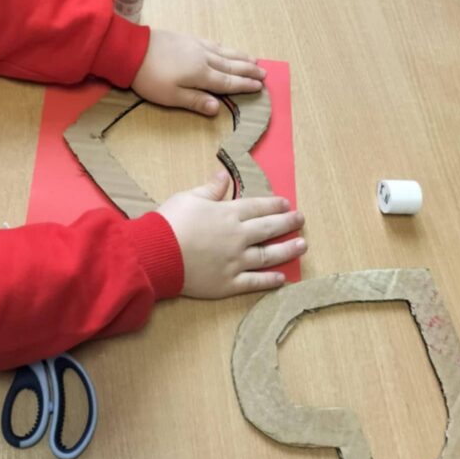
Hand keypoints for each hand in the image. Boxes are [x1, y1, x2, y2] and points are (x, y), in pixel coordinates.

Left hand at [132, 30, 265, 115]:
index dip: (244, 85)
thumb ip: (195, 101)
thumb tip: (218, 108)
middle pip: (231, 65)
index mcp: (201, 74)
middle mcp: (204, 58)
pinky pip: (213, 43)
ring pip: (224, 52)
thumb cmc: (150, 77)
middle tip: (264, 73)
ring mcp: (196, 45)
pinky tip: (226, 48)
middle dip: (249, 70)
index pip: (228, 82)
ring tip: (254, 60)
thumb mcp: (171, 96)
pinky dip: (225, 47)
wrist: (132, 49)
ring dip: (240, 57)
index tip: (260, 86)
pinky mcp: (187, 38)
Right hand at [158, 172, 305, 297]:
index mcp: (228, 214)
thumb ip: (210, 189)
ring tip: (302, 245)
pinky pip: (254, 282)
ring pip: (268, 255)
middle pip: (268, 229)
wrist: (157, 254)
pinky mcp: (228, 283)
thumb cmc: (170, 222)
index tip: (286, 204)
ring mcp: (235, 261)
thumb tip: (225, 175)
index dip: (273, 204)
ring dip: (287, 250)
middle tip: (301, 220)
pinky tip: (282, 278)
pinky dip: (269, 280)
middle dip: (287, 223)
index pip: (257, 207)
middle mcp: (237, 237)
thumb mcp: (189, 197)